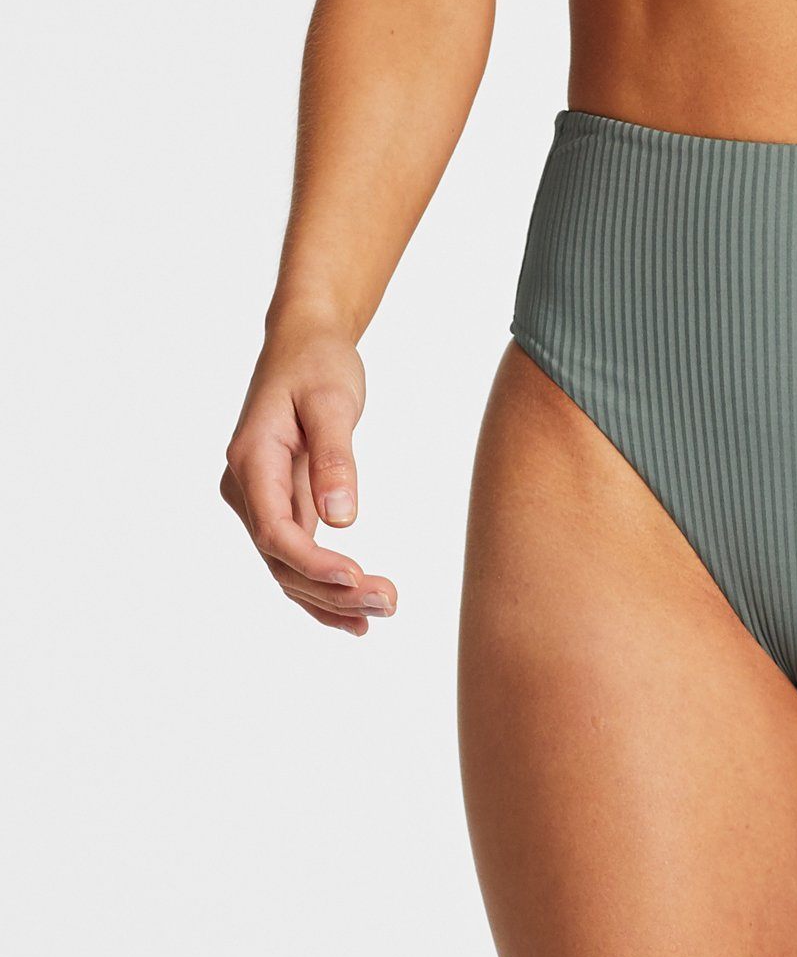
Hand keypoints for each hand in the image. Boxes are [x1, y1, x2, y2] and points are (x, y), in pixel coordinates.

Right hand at [221, 317, 397, 635]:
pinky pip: (298, 556)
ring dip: (331, 597)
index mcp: (252, 460)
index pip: (275, 530)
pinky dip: (324, 587)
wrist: (305, 340)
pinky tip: (356, 616)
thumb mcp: (332, 399)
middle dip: (332, 590)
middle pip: (282, 560)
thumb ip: (336, 457)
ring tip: (384, 611)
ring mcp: (262, 499)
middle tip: (389, 604)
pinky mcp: (283, 503)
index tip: (358, 578)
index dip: (313, 562)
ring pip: (289, 567)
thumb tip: (343, 519)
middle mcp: (248, 487)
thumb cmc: (318, 362)